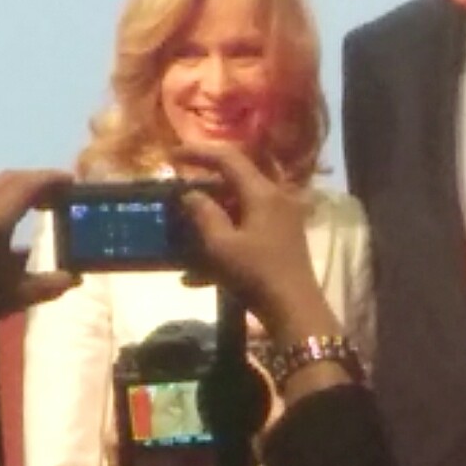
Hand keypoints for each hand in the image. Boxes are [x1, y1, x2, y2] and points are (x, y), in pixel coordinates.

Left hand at [0, 169, 77, 413]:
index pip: (27, 187)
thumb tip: (74, 279)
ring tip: (33, 199)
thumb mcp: (14, 297)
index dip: (51, 179)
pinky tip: (2, 214)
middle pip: (8, 179)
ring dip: (13, 186)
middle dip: (34, 179)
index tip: (71, 180)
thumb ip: (47, 285)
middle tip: (57, 189)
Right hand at [171, 141, 337, 343]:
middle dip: (202, 189)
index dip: (198, 153)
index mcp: (262, 192)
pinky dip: (223, 242)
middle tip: (176, 197)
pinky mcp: (280, 240)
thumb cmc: (256, 274)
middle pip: (234, 181)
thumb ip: (203, 214)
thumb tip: (190, 193)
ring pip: (238, 208)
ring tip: (182, 236)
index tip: (170, 157)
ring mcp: (281, 219)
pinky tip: (195, 276)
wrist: (296, 312)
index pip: (228, 158)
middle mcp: (276, 198)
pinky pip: (246, 230)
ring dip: (210, 219)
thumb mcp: (221, 245)